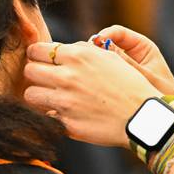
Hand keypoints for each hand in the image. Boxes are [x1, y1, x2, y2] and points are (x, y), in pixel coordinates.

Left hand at [24, 41, 156, 147]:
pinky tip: (69, 113)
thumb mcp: (110, 58)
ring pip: (30, 95)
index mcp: (77, 57)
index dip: (39, 56)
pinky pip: (46, 116)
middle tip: (47, 79)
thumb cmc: (130, 85)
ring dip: (40, 95)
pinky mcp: (66, 123)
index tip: (44, 61)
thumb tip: (63, 49)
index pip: (37, 50)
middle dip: (36, 74)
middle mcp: (67, 77)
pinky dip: (54, 115)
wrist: (143, 116)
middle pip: (29, 70)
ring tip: (54, 97)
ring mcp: (64, 102)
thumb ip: (84, 50)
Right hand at [91, 25, 173, 102]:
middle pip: (107, 43)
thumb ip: (126, 62)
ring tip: (86, 70)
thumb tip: (103, 46)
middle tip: (85, 57)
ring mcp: (123, 66)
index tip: (95, 43)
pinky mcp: (117, 79)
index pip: (118, 32)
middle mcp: (132, 53)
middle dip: (95, 48)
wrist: (169, 115)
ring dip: (94, 62)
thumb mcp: (145, 76)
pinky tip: (89, 81)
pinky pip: (103, 72)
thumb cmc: (164, 94)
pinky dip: (95, 74)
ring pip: (102, 58)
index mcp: (143, 47)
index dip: (104, 34)